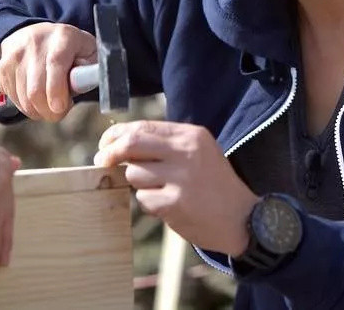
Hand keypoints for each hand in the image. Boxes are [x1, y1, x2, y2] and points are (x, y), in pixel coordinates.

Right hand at [0, 22, 96, 120]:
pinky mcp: (2, 67)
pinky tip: (36, 98)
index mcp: (63, 36)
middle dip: (49, 110)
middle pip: (35, 88)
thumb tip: (80, 83)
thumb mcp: (89, 52)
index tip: (60, 108)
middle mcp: (35, 42)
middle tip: (59, 112)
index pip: (55, 63)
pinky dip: (26, 106)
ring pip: (23, 97)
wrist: (39, 36)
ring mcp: (15, 54)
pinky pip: (13, 97)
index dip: (56, 89)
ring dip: (38, 111)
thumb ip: (89, 69)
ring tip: (50, 105)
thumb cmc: (72, 49)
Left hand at [93, 121, 257, 255]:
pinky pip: (143, 199)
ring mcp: (180, 178)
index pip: (143, 126)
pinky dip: (150, 203)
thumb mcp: (198, 152)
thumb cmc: (214, 184)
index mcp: (192, 135)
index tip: (105, 144)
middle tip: (103, 162)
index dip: (116, 134)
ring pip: (134, 174)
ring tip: (162, 190)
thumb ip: (166, 144)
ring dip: (138, 184)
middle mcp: (186, 152)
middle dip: (110, 153)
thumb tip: (120, 143)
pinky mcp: (174, 203)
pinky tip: (170, 205)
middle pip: (131, 144)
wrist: (241, 217)